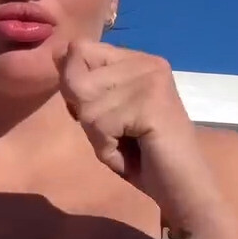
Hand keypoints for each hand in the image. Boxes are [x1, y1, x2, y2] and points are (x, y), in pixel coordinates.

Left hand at [54, 41, 227, 231]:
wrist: (181, 187)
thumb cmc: (141, 155)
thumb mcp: (101, 113)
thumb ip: (81, 83)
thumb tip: (56, 52)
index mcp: (136, 59)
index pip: (80, 50)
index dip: (77, 87)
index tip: (106, 113)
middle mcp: (146, 61)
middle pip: (77, 77)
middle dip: (86, 115)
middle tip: (119, 133)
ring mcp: (151, 79)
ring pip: (86, 105)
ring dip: (98, 135)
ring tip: (127, 143)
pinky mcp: (151, 102)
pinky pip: (99, 123)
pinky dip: (107, 147)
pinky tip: (132, 151)